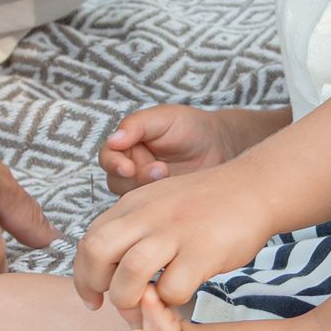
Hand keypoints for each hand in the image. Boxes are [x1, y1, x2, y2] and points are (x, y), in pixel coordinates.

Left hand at [74, 162, 274, 315]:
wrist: (254, 188)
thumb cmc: (206, 205)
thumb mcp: (159, 204)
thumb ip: (133, 229)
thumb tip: (110, 273)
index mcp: (133, 204)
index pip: (88, 240)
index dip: (83, 275)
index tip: (92, 297)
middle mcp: (148, 215)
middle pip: (97, 252)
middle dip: (95, 286)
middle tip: (110, 305)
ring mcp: (175, 231)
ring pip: (128, 274)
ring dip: (129, 300)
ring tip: (143, 306)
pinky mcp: (202, 251)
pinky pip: (171, 289)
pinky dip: (169, 301)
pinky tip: (179, 294)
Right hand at [99, 103, 289, 194]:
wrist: (222, 147)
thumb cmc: (191, 127)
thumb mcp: (165, 118)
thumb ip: (138, 125)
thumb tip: (114, 139)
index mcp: (128, 145)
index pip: (108, 155)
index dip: (114, 163)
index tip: (128, 167)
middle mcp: (132, 167)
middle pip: (116, 180)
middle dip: (135, 178)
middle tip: (160, 170)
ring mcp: (146, 188)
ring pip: (130, 198)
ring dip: (147, 190)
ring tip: (169, 176)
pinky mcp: (160, 205)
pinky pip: (148, 212)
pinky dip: (157, 206)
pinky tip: (174, 193)